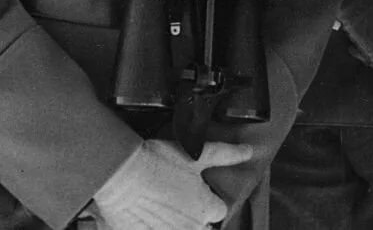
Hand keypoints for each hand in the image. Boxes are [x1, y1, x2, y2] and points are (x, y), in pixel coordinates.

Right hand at [86, 138, 251, 228]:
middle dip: (191, 214)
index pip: (217, 210)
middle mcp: (193, 227)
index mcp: (206, 208)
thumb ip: (226, 154)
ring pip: (180, 229)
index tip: (194, 189)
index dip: (207, 199)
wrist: (123, 174)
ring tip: (159, 202)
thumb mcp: (196, 154)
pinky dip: (157, 225)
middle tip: (173, 195)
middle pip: (200, 226)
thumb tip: (249, 151)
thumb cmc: (158, 161)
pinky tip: (148, 214)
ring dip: (174, 221)